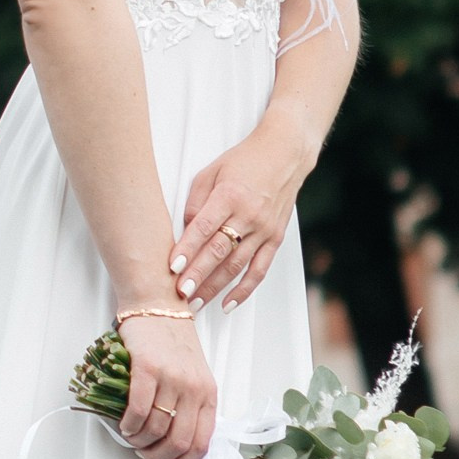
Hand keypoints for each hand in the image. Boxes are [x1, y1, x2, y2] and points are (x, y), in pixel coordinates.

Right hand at [116, 310, 217, 458]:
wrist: (157, 306)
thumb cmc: (173, 343)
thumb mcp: (193, 376)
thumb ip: (190, 406)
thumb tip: (174, 444)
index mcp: (208, 394)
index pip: (201, 444)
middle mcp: (194, 388)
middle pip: (179, 442)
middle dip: (157, 457)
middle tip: (144, 452)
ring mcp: (172, 378)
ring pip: (157, 428)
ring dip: (139, 441)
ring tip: (131, 436)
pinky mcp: (148, 368)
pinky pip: (139, 410)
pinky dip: (129, 424)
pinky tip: (124, 423)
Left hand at [171, 125, 307, 312]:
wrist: (285, 155)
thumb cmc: (245, 160)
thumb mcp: (211, 171)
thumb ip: (195, 201)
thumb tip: (184, 231)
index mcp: (230, 195)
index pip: (204, 228)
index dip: (188, 249)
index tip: (172, 268)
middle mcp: (249, 215)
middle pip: (219, 251)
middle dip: (198, 275)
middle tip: (180, 294)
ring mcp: (264, 229)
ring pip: (237, 266)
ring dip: (215, 288)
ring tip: (195, 303)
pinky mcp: (275, 239)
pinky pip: (259, 270)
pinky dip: (244, 290)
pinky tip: (228, 303)